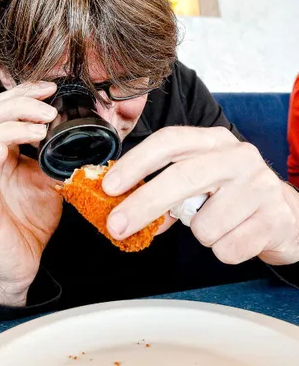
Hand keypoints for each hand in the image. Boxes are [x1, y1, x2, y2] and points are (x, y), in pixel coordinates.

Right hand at [0, 82, 61, 305]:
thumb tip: (82, 136)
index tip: (51, 89)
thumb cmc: (34, 218)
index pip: (4, 111)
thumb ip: (58, 157)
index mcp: (4, 152)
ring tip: (37, 131)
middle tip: (48, 112)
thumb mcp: (52, 180)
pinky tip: (2, 153)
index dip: (24, 94)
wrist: (25, 257)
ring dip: (7, 130)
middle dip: (18, 107)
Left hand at [102, 126, 298, 265]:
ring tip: (218, 224)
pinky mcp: (274, 218)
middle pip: (181, 177)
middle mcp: (238, 156)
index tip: (110, 186)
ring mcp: (259, 186)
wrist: (287, 214)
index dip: (135, 163)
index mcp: (214, 141)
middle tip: (116, 226)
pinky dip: (222, 249)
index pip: (168, 141)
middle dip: (143, 205)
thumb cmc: (232, 195)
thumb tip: (127, 213)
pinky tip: (237, 235)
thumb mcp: (201, 184)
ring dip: (200, 233)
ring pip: (203, 225)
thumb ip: (166, 195)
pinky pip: (226, 248)